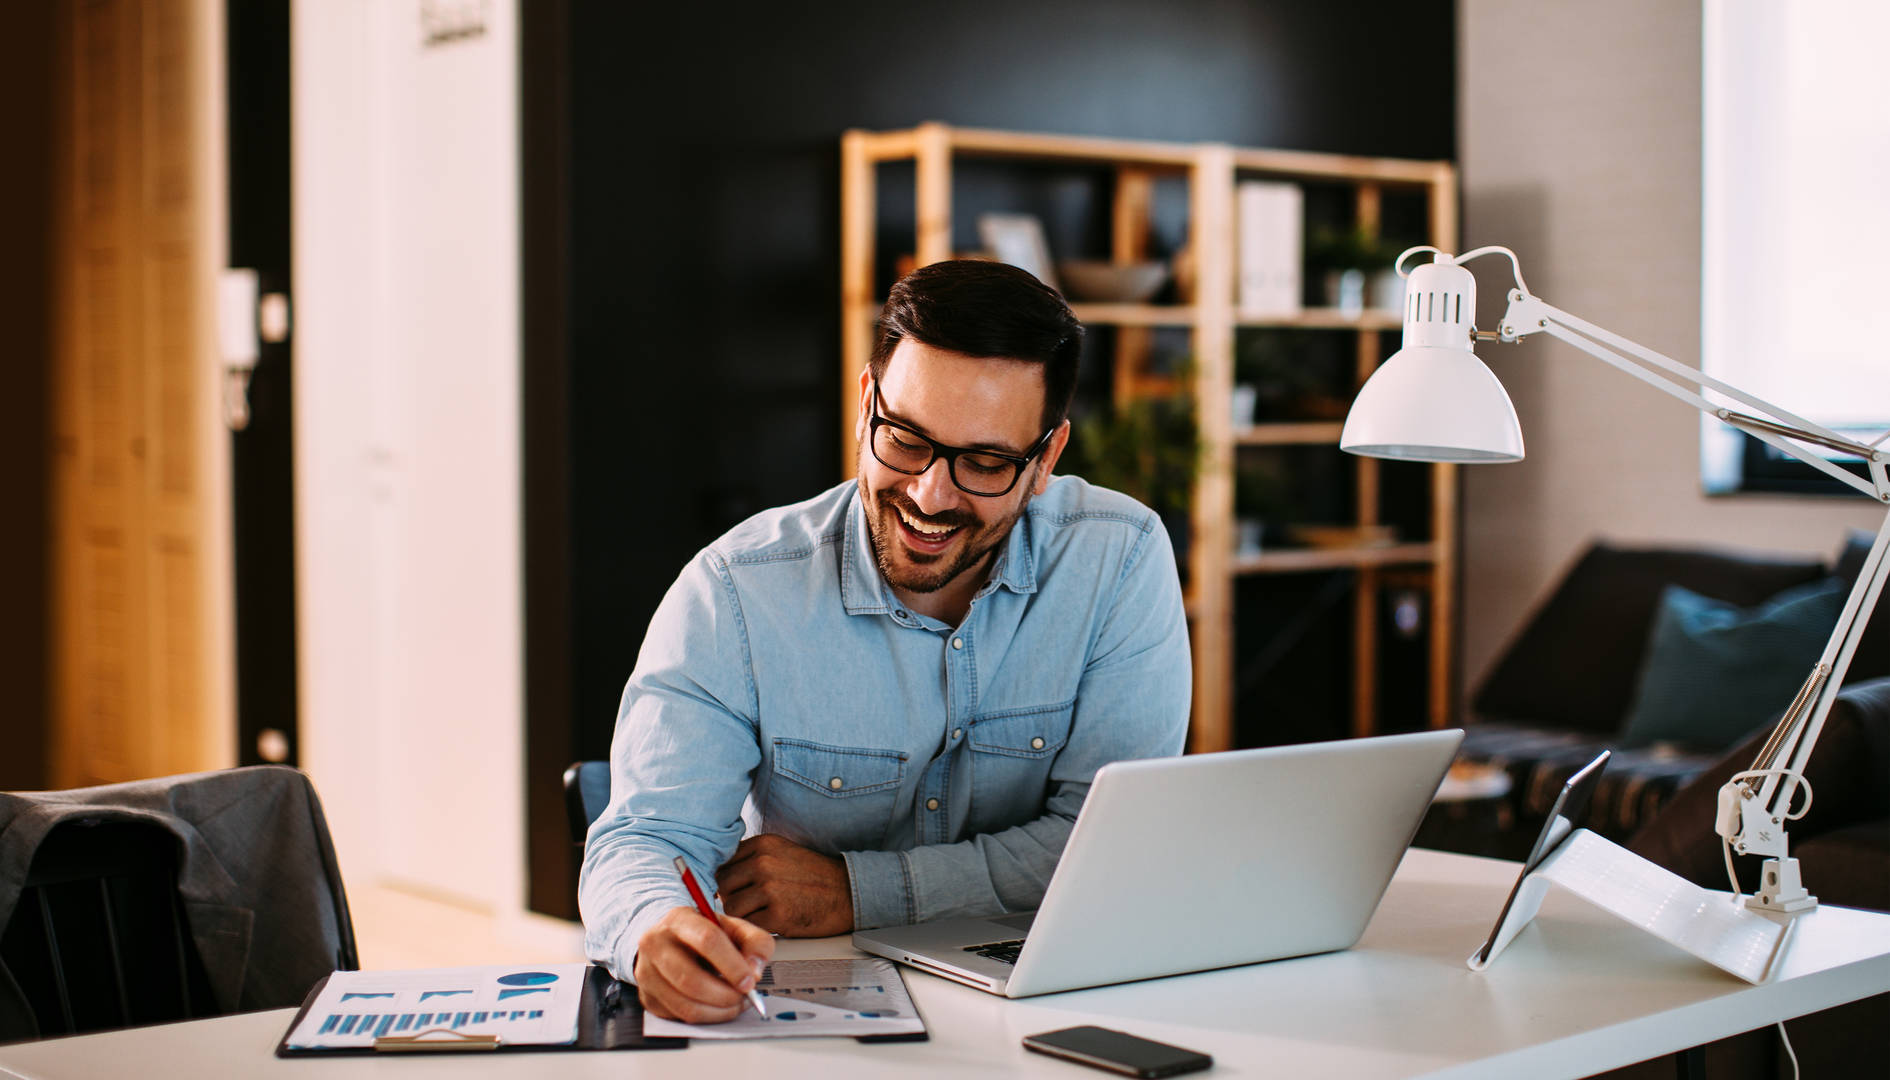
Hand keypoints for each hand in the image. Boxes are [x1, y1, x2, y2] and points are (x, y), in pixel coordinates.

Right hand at [632, 906, 773, 1023]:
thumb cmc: (704, 934)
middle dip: (725, 995)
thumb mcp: (734, 928)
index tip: (750, 982)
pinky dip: (706, 1018)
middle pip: (691, 979)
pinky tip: (718, 1007)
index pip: (706, 940)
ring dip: (718, 1011)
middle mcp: (655, 944)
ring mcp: (647, 973)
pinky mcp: (648, 997)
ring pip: (685, 1005)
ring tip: (735, 1003)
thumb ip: (755, 943)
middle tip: (745, 996)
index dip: (732, 965)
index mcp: (679, 919)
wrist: (671, 940)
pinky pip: (680, 1017)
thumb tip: (754, 971)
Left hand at [716, 833, 854, 937]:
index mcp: (762, 844)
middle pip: (723, 884)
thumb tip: (720, 875)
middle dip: (732, 896)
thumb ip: (751, 858)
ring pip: (732, 907)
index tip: (737, 888)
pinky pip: (748, 924)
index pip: (723, 862)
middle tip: (750, 903)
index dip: (728, 879)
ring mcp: (770, 889)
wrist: (846, 893)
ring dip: (742, 915)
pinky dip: (756, 927)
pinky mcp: (778, 915)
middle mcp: (763, 863)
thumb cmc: (813, 876)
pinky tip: (772, 921)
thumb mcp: (781, 853)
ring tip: (762, 912)